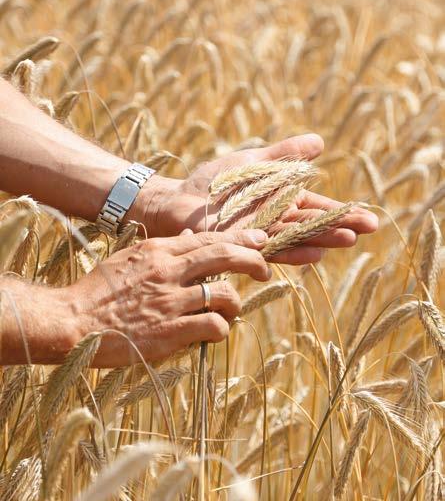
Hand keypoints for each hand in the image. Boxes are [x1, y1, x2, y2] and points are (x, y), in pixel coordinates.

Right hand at [63, 229, 269, 366]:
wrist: (72, 322)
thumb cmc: (97, 291)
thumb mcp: (129, 259)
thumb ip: (161, 250)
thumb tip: (190, 238)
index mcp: (158, 250)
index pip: (209, 238)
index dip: (240, 239)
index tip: (260, 242)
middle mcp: (168, 270)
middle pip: (224, 256)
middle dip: (253, 261)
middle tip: (265, 271)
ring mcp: (170, 300)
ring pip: (225, 295)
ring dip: (235, 305)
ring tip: (230, 312)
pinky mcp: (169, 330)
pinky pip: (212, 326)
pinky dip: (220, 329)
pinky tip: (214, 332)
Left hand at [132, 134, 377, 265]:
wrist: (178, 200)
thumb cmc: (214, 182)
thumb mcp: (253, 161)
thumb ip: (284, 155)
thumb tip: (320, 141)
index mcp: (281, 203)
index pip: (316, 208)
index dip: (341, 212)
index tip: (367, 216)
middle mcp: (275, 223)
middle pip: (312, 226)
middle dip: (340, 226)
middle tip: (369, 228)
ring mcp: (259, 237)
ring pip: (296, 240)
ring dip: (321, 240)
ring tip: (347, 239)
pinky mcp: (240, 247)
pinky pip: (268, 250)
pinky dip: (289, 252)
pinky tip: (310, 253)